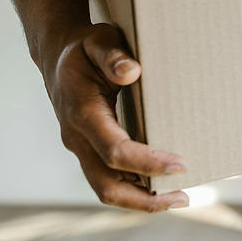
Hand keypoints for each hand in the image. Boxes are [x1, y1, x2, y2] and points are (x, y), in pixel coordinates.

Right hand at [43, 23, 189, 211]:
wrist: (57, 57)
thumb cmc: (84, 48)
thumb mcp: (98, 40)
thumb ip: (113, 55)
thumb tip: (131, 71)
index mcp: (82, 112)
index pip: (115, 151)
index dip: (147, 163)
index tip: (181, 165)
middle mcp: (77, 137)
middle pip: (106, 185)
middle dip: (145, 198)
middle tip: (184, 196)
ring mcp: (80, 147)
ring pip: (105, 189)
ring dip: (141, 200)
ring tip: (179, 197)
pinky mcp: (88, 151)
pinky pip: (107, 179)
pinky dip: (134, 189)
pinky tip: (160, 185)